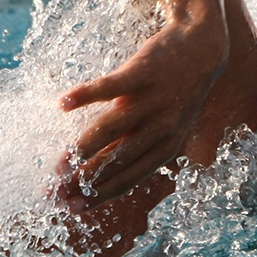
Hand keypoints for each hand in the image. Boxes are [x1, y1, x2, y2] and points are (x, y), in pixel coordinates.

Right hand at [55, 15, 227, 212]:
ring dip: (81, 149)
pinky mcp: (143, 72)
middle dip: (83, 180)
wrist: (203, 48)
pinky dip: (84, 95)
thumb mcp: (167, 127)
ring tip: (56, 165)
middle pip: (115, 159)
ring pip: (110, 129)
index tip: (71, 208)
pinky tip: (62, 104)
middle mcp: (161, 127)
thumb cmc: (177, 93)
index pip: (129, 178)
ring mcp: (152, 99)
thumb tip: (101, 172)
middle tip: (53, 193)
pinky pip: (109, 87)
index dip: (98, 195)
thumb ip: (138, 147)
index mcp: (166, 146)